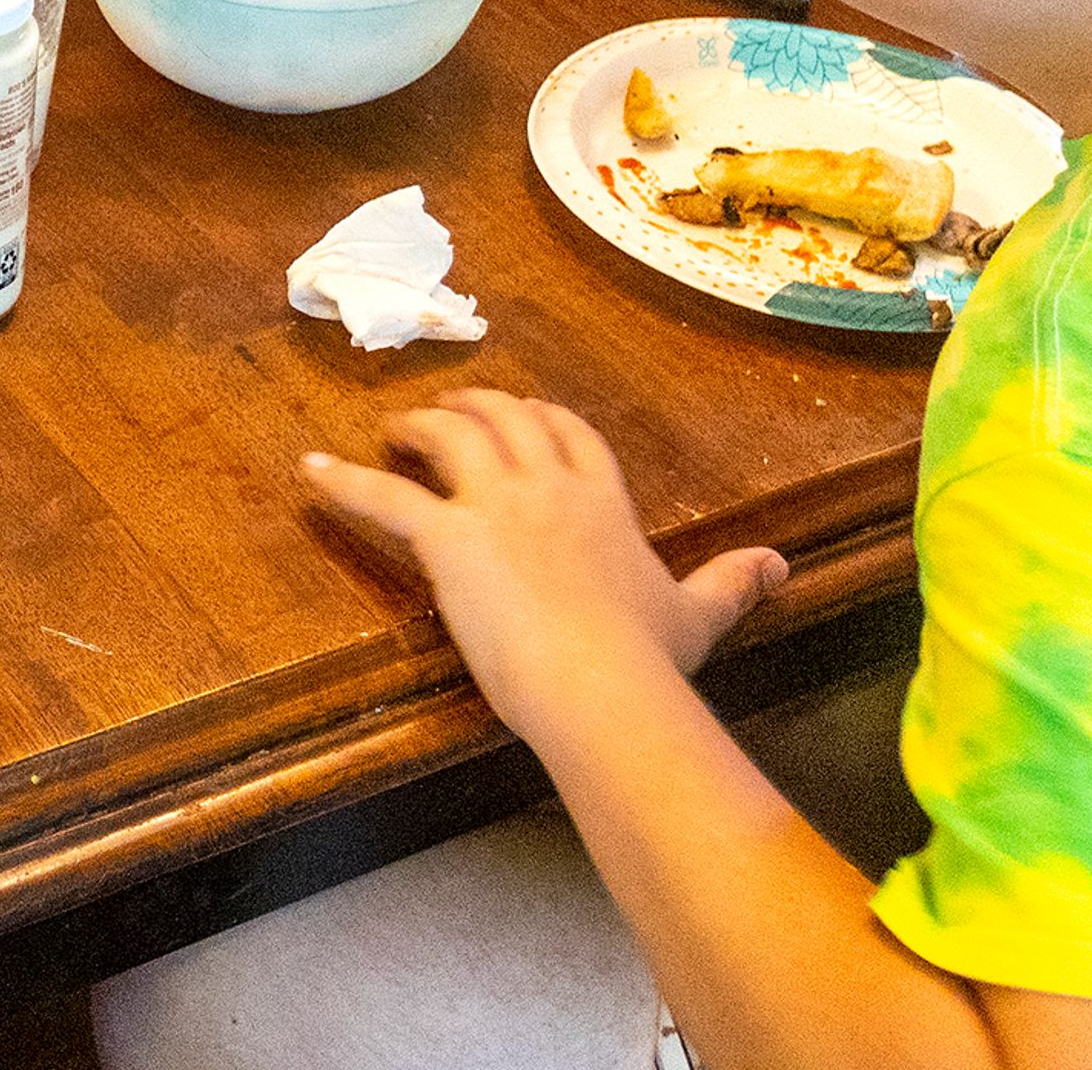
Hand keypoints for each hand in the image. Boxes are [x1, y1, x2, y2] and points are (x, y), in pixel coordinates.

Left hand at [300, 391, 786, 742]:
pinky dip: (344, 481)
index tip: (522, 413)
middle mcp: (548, 484)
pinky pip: (386, 496)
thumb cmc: (648, 660)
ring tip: (393, 429)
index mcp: (602, 498)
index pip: (568, 431)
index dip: (539, 417)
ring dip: (419, 424)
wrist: (603, 686)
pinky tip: (310, 470)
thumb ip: (733, 582)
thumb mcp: (697, 614)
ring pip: (450, 434)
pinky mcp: (449, 536)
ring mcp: (496, 504)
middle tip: (447, 411)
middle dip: (474, 404)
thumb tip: (781, 564)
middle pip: (505, 416)